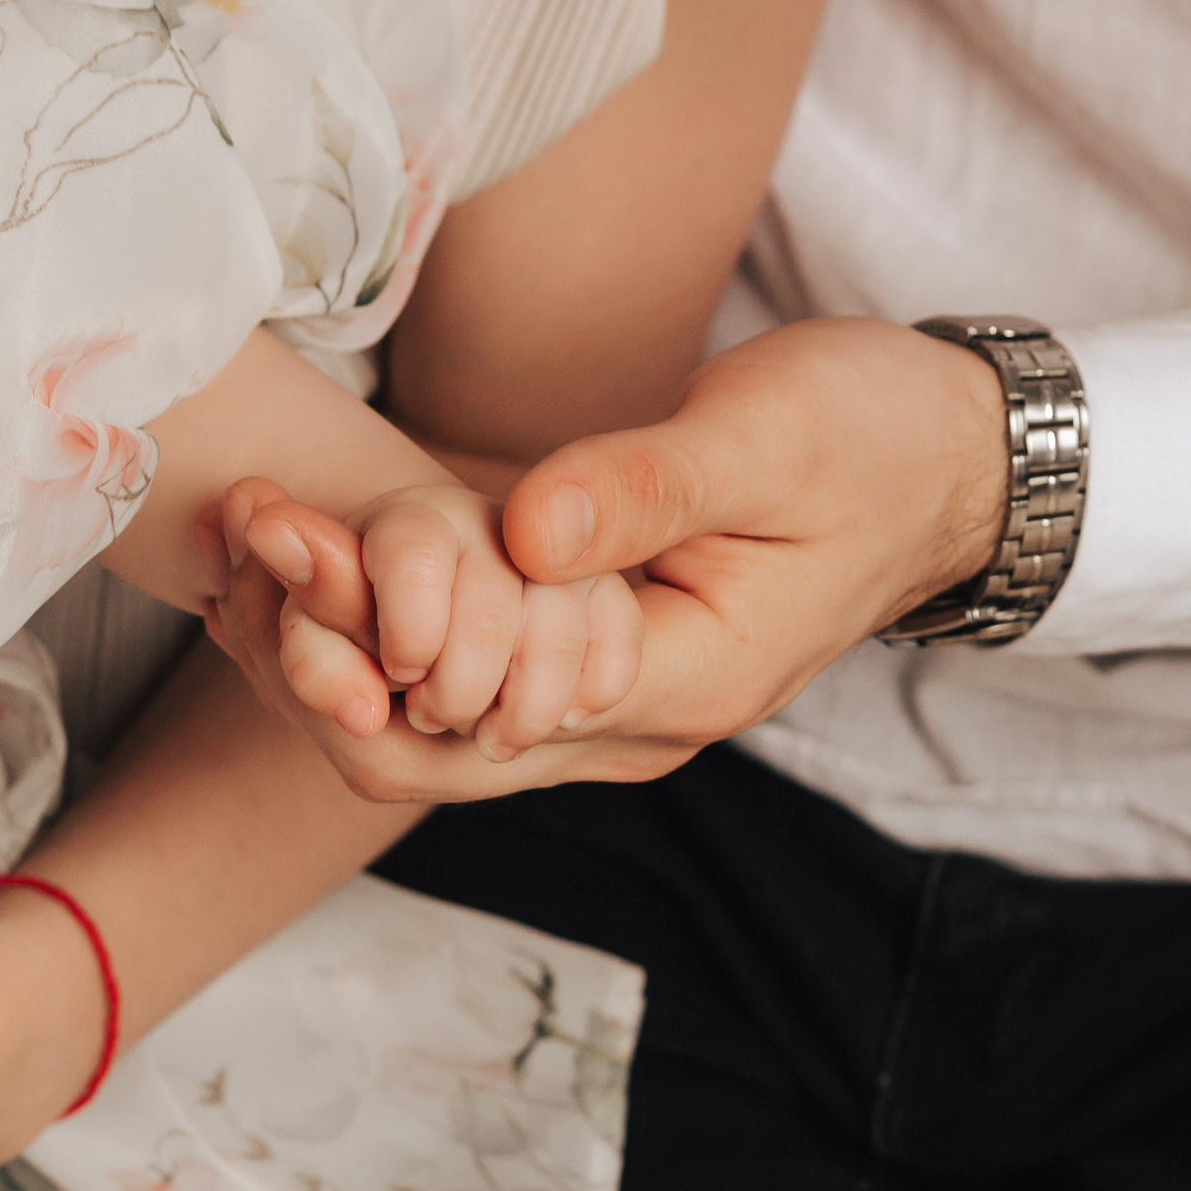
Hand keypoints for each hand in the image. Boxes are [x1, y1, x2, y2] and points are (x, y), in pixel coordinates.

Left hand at [203, 318, 1009, 801]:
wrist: (946, 464)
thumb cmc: (871, 440)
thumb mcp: (771, 439)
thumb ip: (647, 488)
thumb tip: (522, 530)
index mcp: (680, 682)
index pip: (482, 717)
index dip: (370, 649)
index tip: (285, 543)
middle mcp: (629, 724)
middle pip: (428, 751)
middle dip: (322, 659)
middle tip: (244, 541)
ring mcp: (604, 701)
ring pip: (430, 723)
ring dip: (340, 644)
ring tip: (252, 536)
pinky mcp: (585, 654)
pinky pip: (460, 674)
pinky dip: (384, 627)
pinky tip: (318, 551)